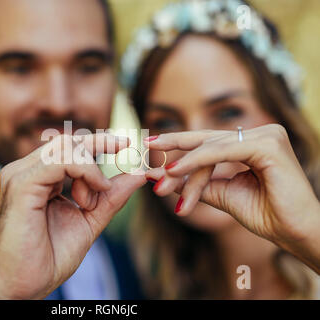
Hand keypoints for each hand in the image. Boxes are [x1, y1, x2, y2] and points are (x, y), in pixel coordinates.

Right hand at [0, 133, 145, 298]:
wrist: (22, 286)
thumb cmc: (48, 257)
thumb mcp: (89, 221)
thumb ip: (110, 198)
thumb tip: (139, 174)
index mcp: (37, 178)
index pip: (68, 147)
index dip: (97, 142)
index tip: (124, 144)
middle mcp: (25, 171)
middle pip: (67, 141)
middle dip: (99, 143)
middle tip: (124, 147)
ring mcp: (20, 176)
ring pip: (65, 147)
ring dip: (90, 169)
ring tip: (90, 202)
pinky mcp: (21, 185)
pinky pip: (60, 161)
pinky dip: (85, 171)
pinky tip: (95, 191)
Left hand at [145, 124, 319, 272]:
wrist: (296, 234)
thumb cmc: (266, 214)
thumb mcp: (223, 195)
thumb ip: (198, 182)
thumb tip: (165, 175)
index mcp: (252, 143)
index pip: (209, 143)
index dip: (180, 146)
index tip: (153, 152)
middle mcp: (260, 134)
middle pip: (206, 140)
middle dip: (173, 146)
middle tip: (146, 147)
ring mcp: (266, 135)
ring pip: (210, 149)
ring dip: (182, 167)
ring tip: (159, 179)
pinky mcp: (268, 145)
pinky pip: (221, 152)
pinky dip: (196, 162)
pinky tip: (174, 170)